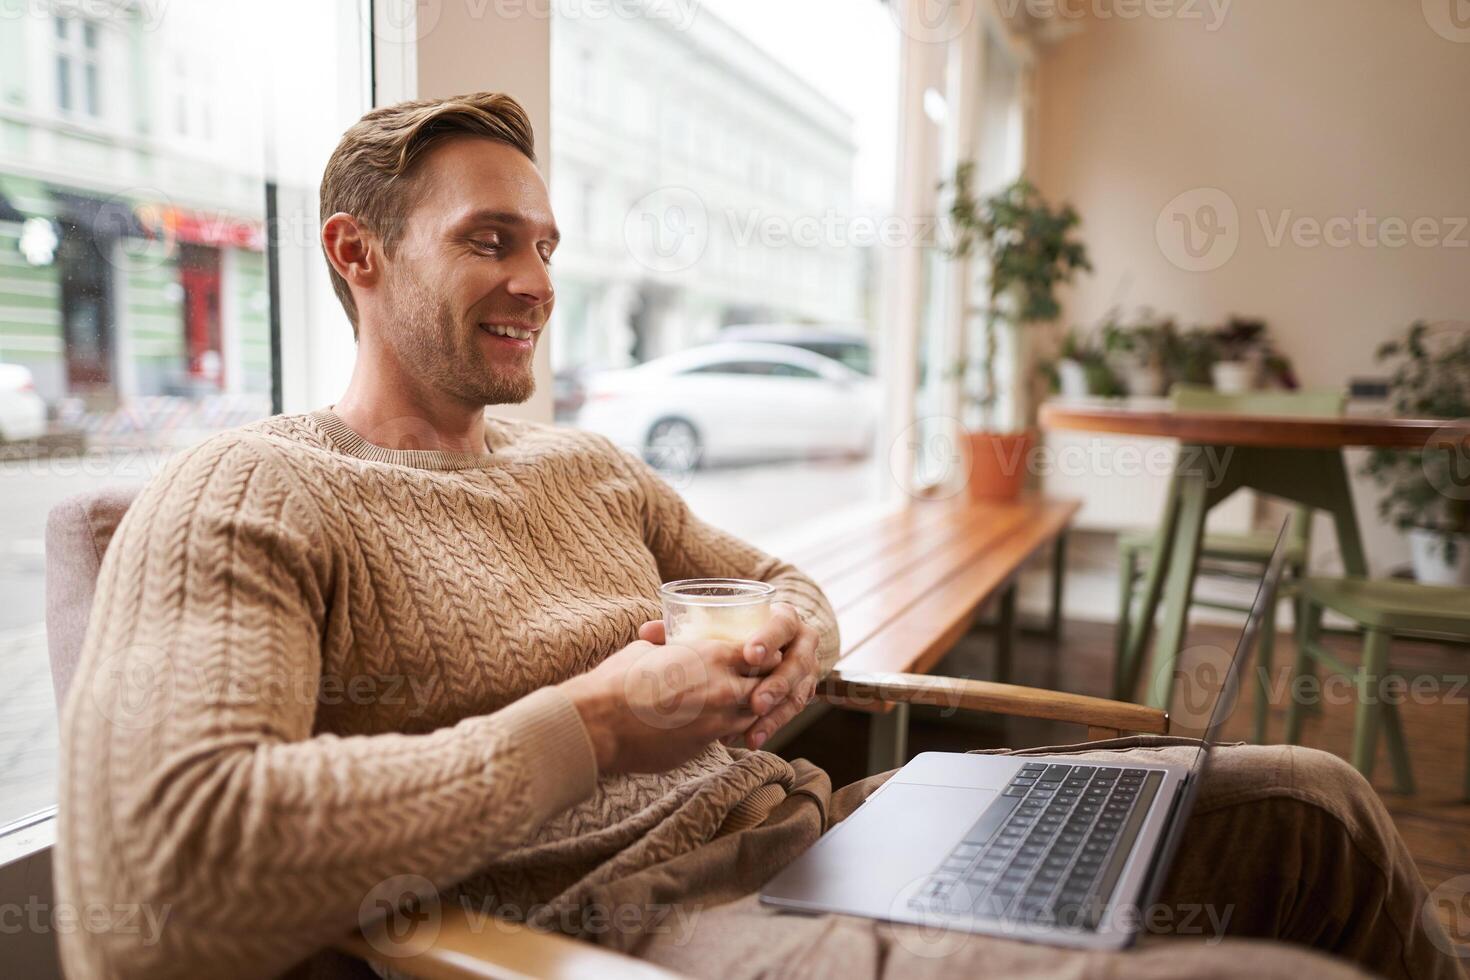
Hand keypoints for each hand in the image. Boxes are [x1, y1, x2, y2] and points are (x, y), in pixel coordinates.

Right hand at [559, 635, 762, 774]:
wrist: (600, 721)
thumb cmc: (619, 680)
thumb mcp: (648, 649)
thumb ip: (670, 646)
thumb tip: (666, 644)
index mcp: (713, 655)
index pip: (762, 653)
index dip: (764, 656)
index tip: (760, 659)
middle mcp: (725, 687)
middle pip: (768, 685)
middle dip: (766, 685)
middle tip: (760, 685)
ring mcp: (719, 719)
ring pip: (755, 715)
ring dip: (752, 711)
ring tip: (744, 708)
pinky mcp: (706, 745)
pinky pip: (732, 736)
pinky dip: (732, 731)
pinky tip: (724, 729)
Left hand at [637, 601, 822, 750]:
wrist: (775, 641)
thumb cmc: (738, 630)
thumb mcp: (722, 624)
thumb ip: (687, 629)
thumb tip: (646, 631)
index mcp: (783, 617)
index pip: (781, 625)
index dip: (768, 640)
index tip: (749, 656)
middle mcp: (801, 642)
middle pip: (796, 663)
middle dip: (777, 685)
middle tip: (755, 702)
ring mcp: (807, 669)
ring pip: (797, 693)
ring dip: (776, 714)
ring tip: (752, 732)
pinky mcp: (802, 692)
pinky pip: (793, 712)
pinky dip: (773, 726)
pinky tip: (752, 740)